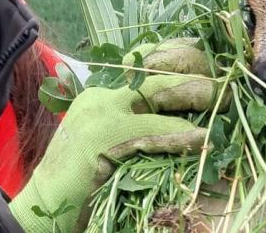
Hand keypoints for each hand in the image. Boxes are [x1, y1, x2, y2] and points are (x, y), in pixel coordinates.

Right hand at [9, 41, 217, 231]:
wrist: (44, 207)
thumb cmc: (83, 183)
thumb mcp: (114, 145)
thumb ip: (140, 127)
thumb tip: (187, 121)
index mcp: (100, 96)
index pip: (143, 65)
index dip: (176, 58)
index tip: (203, 59)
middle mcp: (100, 98)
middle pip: (153, 73)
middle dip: (190, 74)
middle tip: (220, 85)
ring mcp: (98, 114)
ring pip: (154, 94)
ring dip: (191, 95)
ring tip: (220, 100)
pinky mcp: (101, 138)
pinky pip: (149, 132)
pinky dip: (178, 133)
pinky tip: (199, 137)